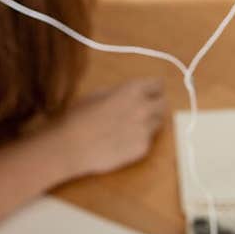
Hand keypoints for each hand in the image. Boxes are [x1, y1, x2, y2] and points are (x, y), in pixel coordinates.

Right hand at [52, 78, 166, 179]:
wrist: (71, 147)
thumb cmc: (79, 117)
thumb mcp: (99, 94)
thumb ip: (121, 92)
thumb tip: (133, 93)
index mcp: (133, 90)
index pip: (158, 85)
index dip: (153, 89)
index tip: (149, 94)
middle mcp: (144, 108)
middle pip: (163, 104)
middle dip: (155, 106)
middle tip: (142, 111)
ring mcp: (146, 130)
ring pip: (158, 123)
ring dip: (149, 123)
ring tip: (128, 128)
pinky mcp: (143, 148)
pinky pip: (148, 141)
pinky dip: (139, 140)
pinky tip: (122, 142)